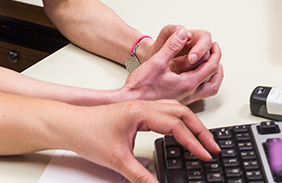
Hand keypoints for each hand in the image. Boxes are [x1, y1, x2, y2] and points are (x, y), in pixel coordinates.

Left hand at [67, 99, 219, 182]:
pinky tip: (181, 133)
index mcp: (139, 111)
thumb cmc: (86, 132)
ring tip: (203, 140)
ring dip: (190, 124)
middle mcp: (141, 106)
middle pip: (180, 112)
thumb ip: (140, 176)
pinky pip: (163, 113)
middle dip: (200, 130)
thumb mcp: (117, 160)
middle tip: (213, 148)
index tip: (205, 155)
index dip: (193, 141)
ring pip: (173, 110)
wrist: (68, 124)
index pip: (175, 124)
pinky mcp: (134, 114)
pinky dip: (178, 121)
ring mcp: (138, 108)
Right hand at [122, 26, 222, 104]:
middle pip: (214, 79)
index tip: (215, 45)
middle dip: (217, 63)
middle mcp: (189, 93)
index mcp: (187, 83)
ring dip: (214, 77)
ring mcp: (186, 99)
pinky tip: (197, 77)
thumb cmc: (141, 86)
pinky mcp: (180, 100)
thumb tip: (183, 34)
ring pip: (209, 90)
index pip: (210, 68)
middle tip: (216, 52)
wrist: (130, 101)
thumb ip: (171, 47)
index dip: (214, 54)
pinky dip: (205, 83)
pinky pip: (200, 93)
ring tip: (213, 66)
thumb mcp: (156, 61)